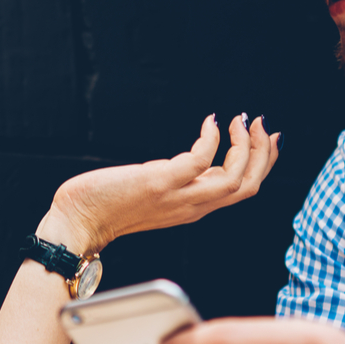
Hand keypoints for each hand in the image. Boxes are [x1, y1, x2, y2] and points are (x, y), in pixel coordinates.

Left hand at [42, 114, 279, 253]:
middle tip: (261, 124)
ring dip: (246, 147)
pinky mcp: (161, 184)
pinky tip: (209, 122)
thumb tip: (202, 156)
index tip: (267, 136)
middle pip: (248, 186)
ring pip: (235, 179)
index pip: (244, 190)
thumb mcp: (158, 190)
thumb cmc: (108, 205)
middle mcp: (193, 206)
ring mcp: (179, 197)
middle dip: (263, 153)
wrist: (77, 223)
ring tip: (241, 121)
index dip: (263, 163)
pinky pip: (200, 161)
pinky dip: (212, 139)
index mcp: (194, 207)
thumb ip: (182, 178)